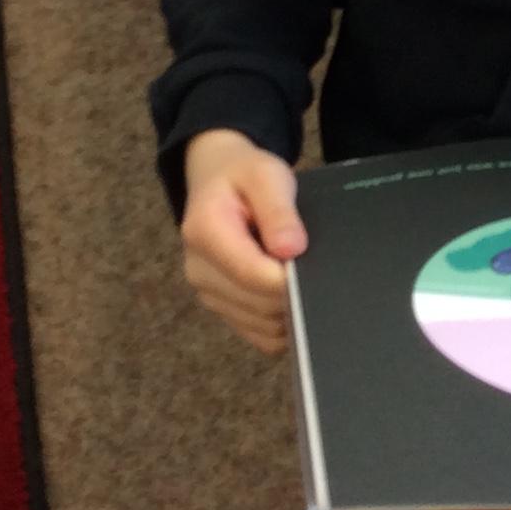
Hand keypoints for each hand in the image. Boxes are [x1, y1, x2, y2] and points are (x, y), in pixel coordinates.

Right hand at [180, 129, 307, 352]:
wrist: (217, 179)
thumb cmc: (244, 175)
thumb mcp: (266, 174)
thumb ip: (278, 211)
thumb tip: (292, 250)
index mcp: (204, 233)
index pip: (252, 274)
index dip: (289, 277)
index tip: (311, 264)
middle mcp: (198, 270)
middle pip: (259, 304)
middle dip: (292, 290)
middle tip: (311, 263)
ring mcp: (207, 293)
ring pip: (262, 325)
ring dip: (287, 308)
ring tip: (296, 272)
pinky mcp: (221, 307)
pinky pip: (259, 334)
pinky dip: (280, 322)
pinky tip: (289, 294)